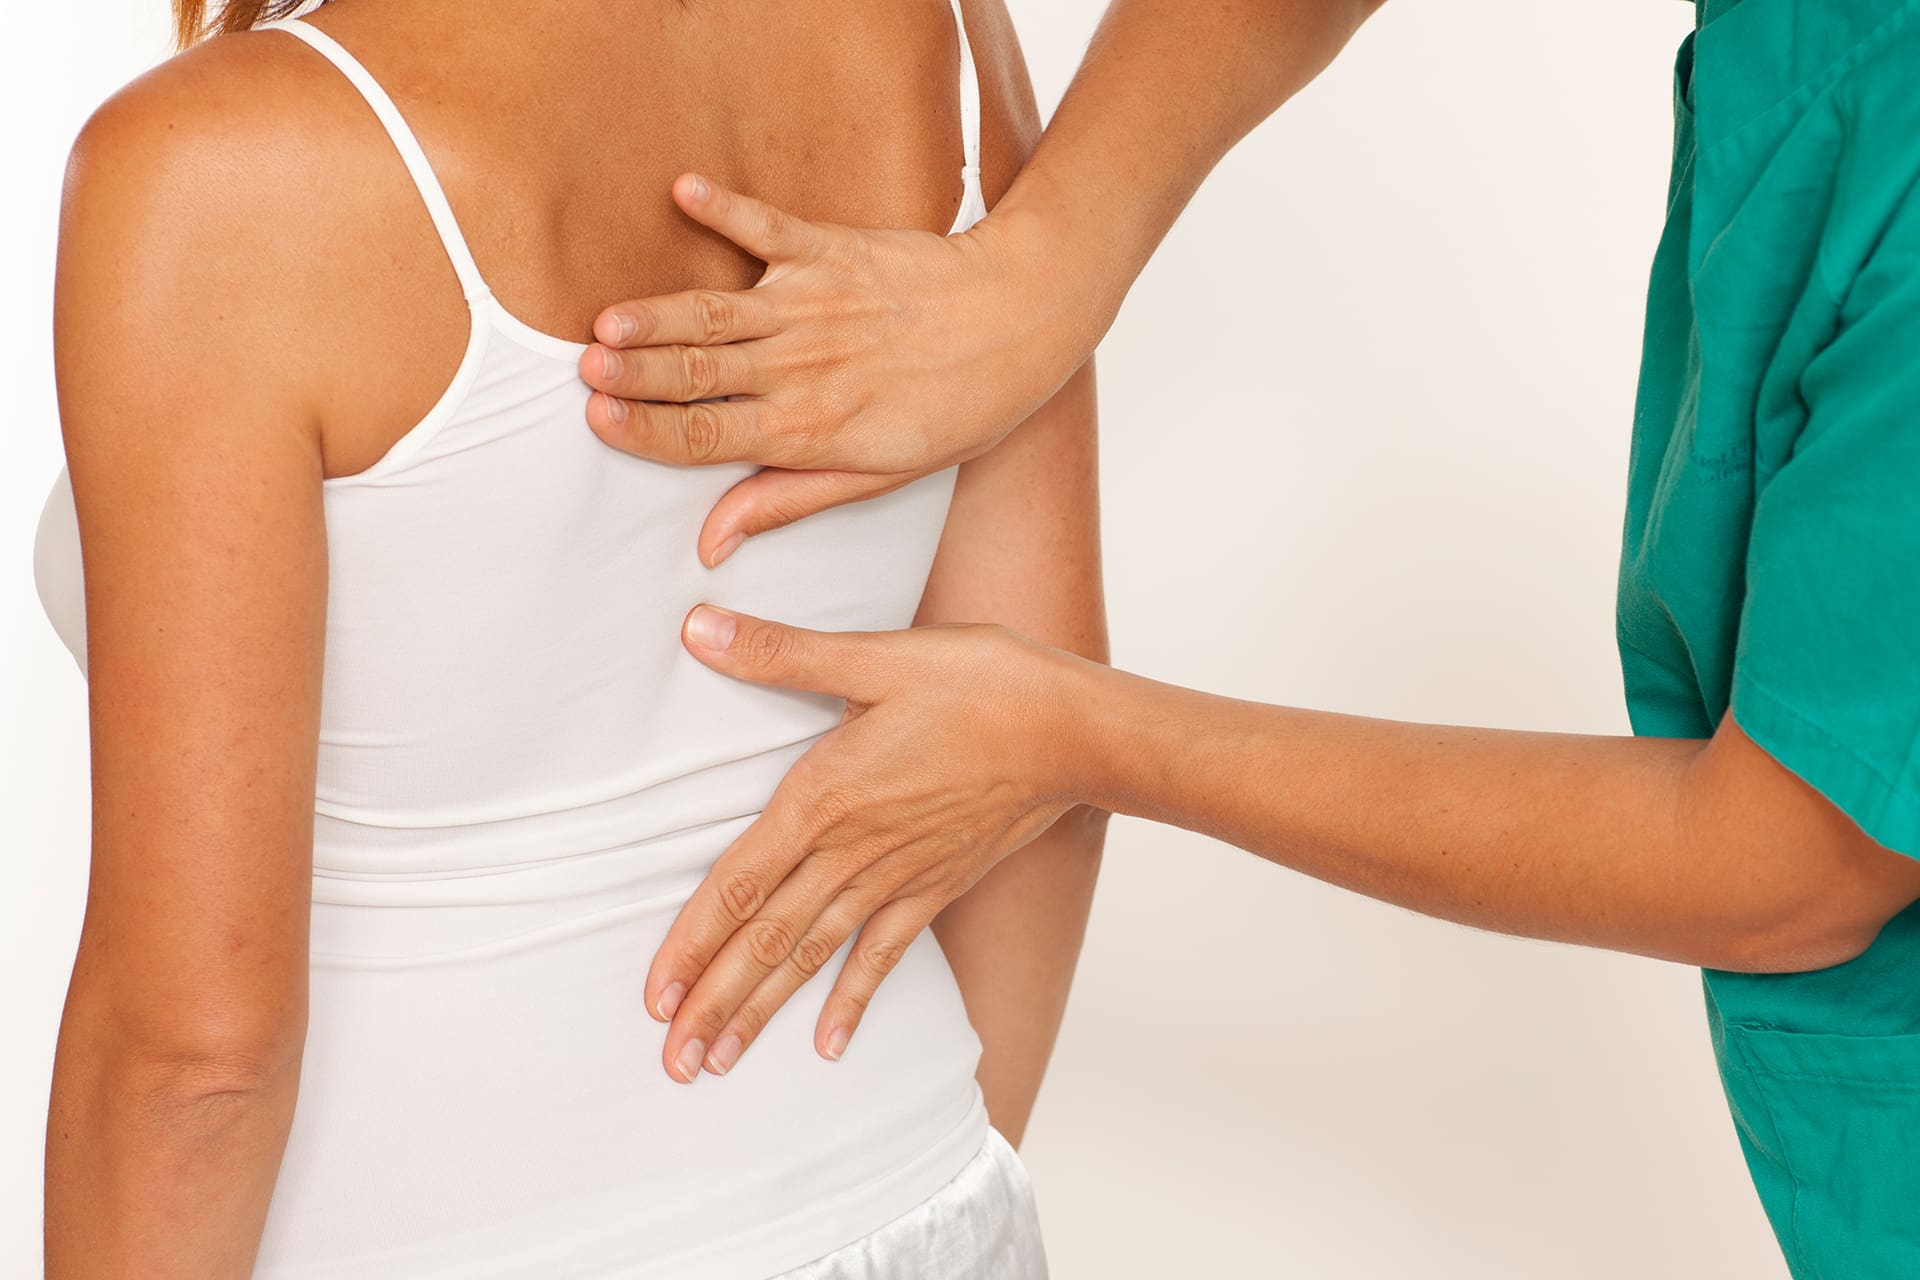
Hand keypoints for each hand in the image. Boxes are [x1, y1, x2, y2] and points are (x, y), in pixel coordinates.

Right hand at [578, 174, 1099, 566]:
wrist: (1022, 319)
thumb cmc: (957, 408)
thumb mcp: (879, 476)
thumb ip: (786, 499)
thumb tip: (711, 542)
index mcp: (808, 429)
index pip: (708, 436)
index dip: (647, 431)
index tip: (597, 423)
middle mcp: (801, 367)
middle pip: (698, 373)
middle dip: (634, 376)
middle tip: (579, 374)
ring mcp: (813, 304)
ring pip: (716, 312)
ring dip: (657, 315)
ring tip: (605, 323)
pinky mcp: (830, 249)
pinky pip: (767, 224)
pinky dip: (724, 206)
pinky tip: (682, 190)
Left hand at [647, 604, 1093, 1082]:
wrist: (1075, 730)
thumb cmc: (981, 683)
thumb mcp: (877, 655)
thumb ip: (781, 652)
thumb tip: (697, 626)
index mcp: (825, 796)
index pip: (738, 885)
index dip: (690, 945)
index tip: (654, 999)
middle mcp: (853, 850)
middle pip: (767, 940)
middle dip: (714, 1004)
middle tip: (672, 1063)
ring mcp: (897, 876)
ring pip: (813, 956)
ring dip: (762, 1012)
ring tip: (718, 1062)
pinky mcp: (936, 885)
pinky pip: (884, 955)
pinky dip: (851, 1001)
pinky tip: (827, 1045)